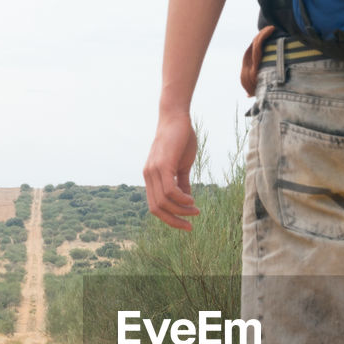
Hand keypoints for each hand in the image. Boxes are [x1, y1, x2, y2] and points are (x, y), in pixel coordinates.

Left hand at [143, 112, 200, 230]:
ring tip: (195, 210)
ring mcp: (153, 171)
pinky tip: (191, 200)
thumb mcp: (182, 166)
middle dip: (174, 220)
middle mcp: (148, 176)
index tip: (186, 224)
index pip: (155, 206)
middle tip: (191, 225)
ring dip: (181, 210)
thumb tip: (187, 200)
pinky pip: (169, 190)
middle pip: (157, 209)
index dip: (169, 218)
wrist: (177, 118)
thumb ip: (182, 183)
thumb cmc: (180, 139)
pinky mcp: (162, 165)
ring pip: (164, 202)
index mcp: (151, 178)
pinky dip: (181, 199)